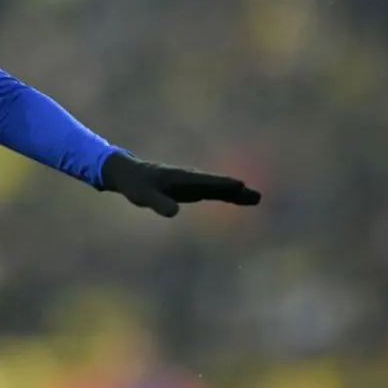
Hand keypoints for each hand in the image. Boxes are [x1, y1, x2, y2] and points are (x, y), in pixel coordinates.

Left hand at [99, 153, 261, 216]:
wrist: (131, 175)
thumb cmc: (135, 185)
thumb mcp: (143, 196)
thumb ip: (157, 203)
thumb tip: (174, 213)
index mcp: (181, 178)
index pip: (205, 182)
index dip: (222, 184)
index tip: (239, 186)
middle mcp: (191, 179)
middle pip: (218, 185)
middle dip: (237, 190)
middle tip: (257, 196)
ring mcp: (193, 184)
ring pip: (219, 189)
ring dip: (236, 193)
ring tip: (256, 198)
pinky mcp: (192, 190)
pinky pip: (213, 192)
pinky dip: (227, 195)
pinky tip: (239, 198)